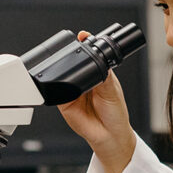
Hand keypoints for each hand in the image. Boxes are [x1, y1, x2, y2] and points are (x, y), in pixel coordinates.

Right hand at [57, 31, 136, 172]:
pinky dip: (58, 89)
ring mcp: (72, 92)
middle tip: (78, 56)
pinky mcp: (63, 103)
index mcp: (98, 75)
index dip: (85, 45)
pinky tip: (68, 91)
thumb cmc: (115, 114)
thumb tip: (95, 60)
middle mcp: (84, 82)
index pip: (89, 56)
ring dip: (66, 74)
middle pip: (74, 64)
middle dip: (74, 60)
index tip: (83, 36)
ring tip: (78, 82)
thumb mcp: (112, 90)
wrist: (109, 136)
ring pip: (64, 76)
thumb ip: (103, 74)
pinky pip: (56, 93)